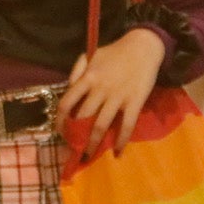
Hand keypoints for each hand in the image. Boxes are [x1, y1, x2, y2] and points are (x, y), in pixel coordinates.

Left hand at [58, 28, 167, 158]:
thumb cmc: (115, 52)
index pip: (67, 103)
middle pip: (83, 118)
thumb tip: (68, 90)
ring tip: (88, 156)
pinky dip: (121, 141)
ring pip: (101, 125)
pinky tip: (117, 153)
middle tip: (73, 149)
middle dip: (76, 137)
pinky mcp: (135, 102)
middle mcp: (100, 89)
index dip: (60, 120)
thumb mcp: (91, 55)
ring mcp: (118, 97)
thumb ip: (77, 71)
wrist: (143, 47)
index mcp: (87, 78)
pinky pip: (126, 126)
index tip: (60, 132)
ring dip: (93, 144)